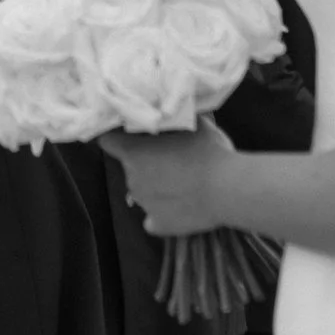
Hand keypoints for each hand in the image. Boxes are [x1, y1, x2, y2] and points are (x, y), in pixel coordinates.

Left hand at [98, 122, 234, 236]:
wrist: (227, 189)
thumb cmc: (209, 151)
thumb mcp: (194, 124)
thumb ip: (175, 119)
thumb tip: (173, 111)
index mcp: (133, 152)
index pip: (107, 142)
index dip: (117, 138)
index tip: (130, 136)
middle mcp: (131, 177)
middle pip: (131, 166)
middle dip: (147, 162)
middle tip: (173, 157)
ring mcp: (142, 203)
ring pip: (144, 190)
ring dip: (157, 185)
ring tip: (185, 182)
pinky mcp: (157, 224)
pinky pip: (154, 218)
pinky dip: (163, 213)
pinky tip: (182, 206)